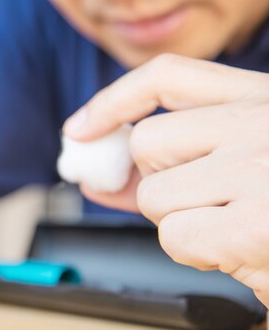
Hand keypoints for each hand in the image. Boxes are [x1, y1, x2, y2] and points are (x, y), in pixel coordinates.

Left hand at [63, 54, 268, 305]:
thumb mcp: (247, 163)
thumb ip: (176, 164)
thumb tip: (102, 176)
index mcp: (263, 100)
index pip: (168, 78)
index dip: (114, 101)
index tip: (80, 129)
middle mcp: (262, 121)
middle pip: (148, 142)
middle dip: (159, 181)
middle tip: (206, 201)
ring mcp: (260, 168)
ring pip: (155, 193)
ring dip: (180, 222)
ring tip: (235, 227)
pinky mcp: (258, 224)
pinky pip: (174, 236)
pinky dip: (195, 252)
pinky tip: (240, 250)